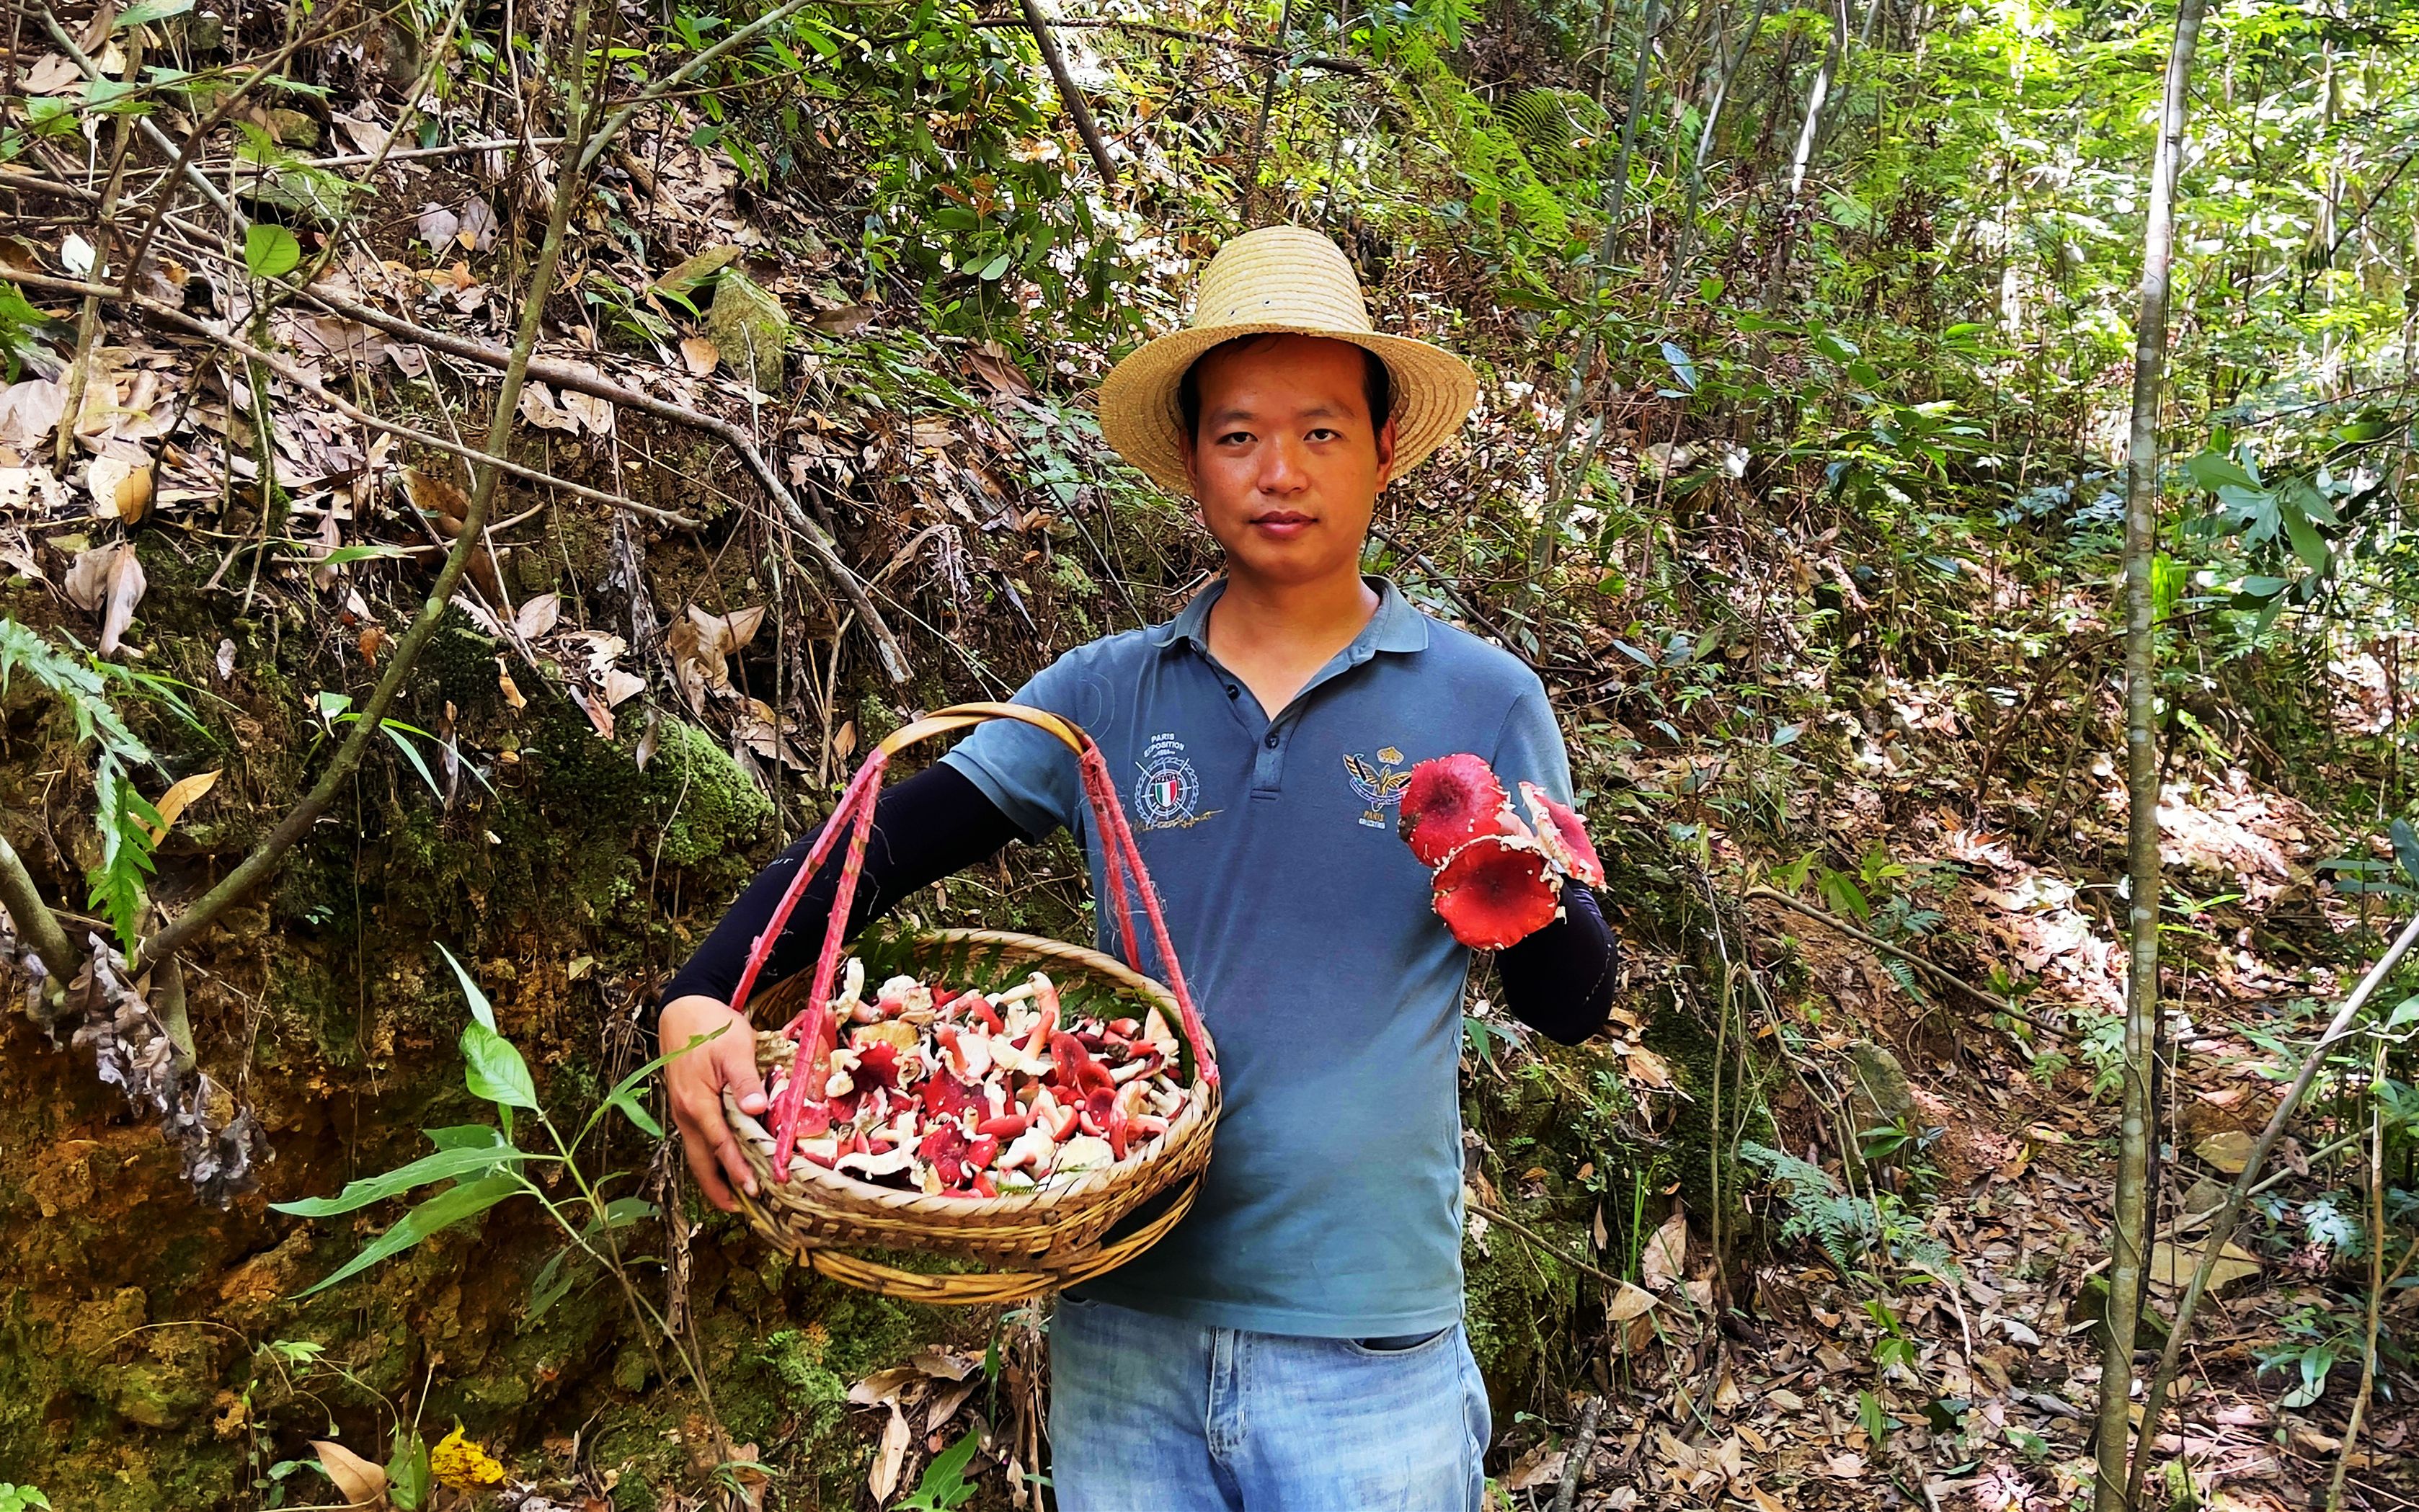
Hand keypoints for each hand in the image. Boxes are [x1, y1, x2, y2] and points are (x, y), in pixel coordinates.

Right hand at [660, 993, 767, 1212]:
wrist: (683, 1008)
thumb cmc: (711, 1025)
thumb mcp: (733, 1048)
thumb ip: (745, 1079)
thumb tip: (756, 1107)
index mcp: (696, 1103)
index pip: (719, 1145)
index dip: (736, 1169)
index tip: (753, 1190)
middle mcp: (685, 1113)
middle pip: (700, 1161)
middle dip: (718, 1188)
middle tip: (740, 1209)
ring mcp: (683, 1111)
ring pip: (697, 1152)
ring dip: (715, 1174)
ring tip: (736, 1195)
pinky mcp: (687, 1105)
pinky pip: (698, 1139)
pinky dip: (712, 1156)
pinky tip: (726, 1161)